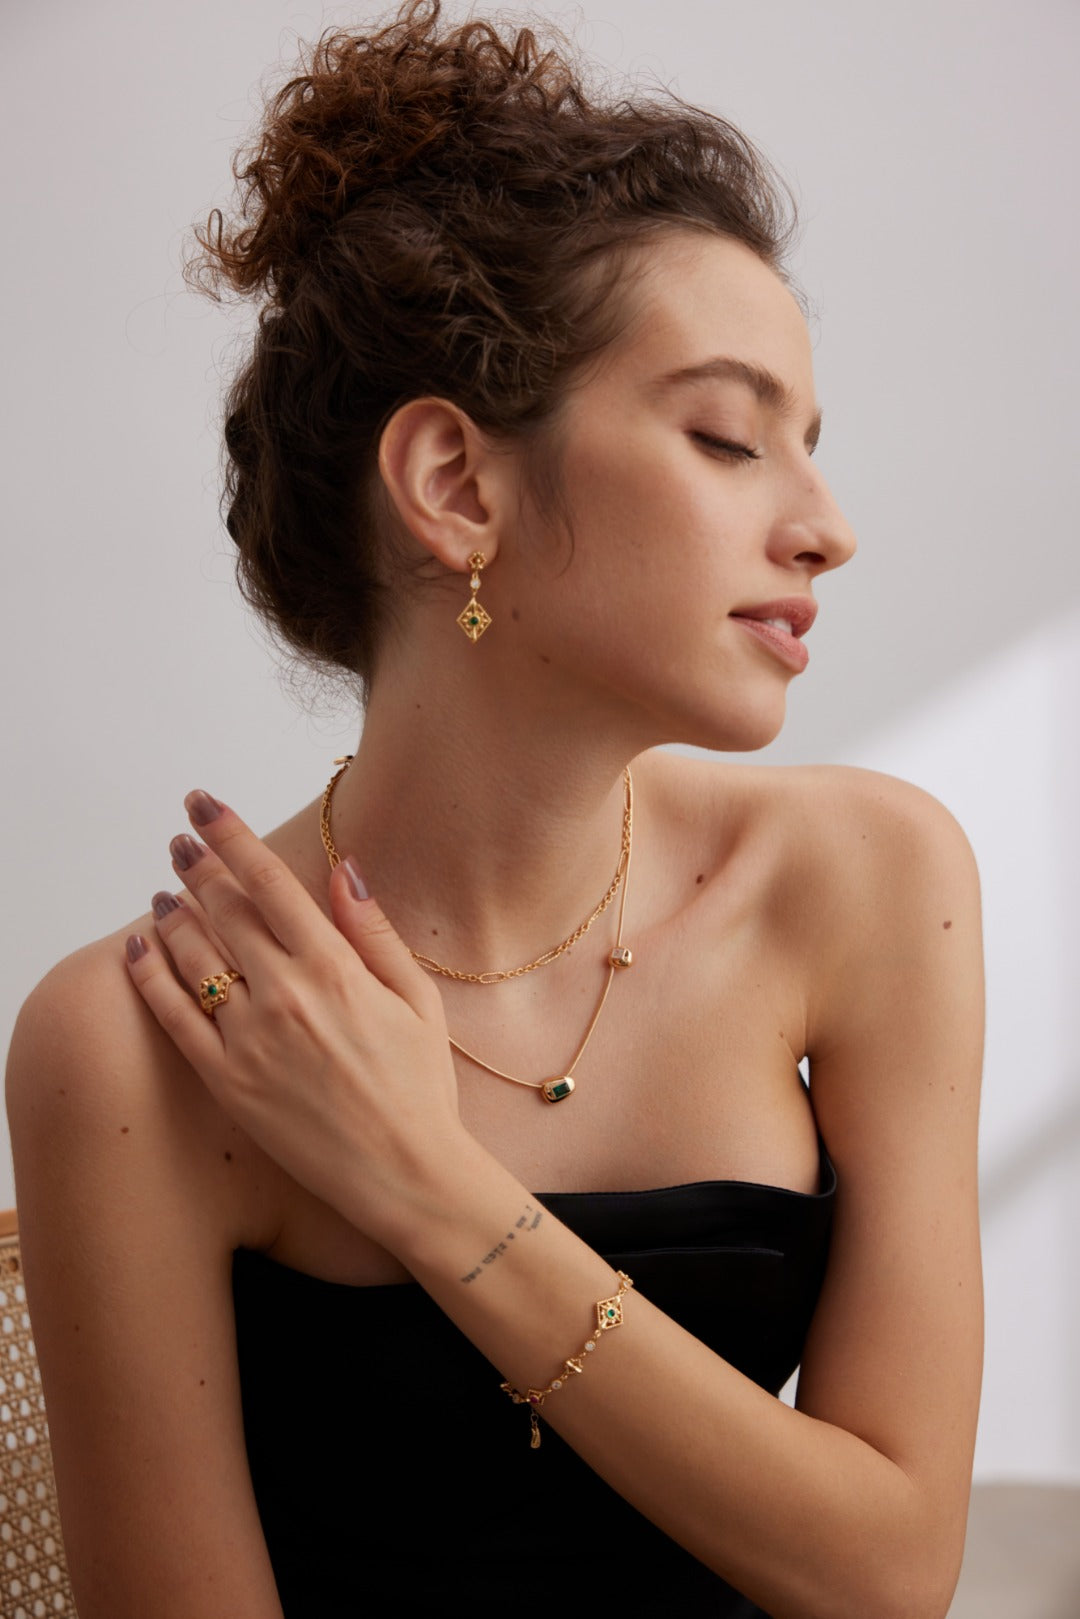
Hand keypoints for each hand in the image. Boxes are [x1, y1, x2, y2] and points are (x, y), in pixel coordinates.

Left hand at [124, 790, 461, 1241]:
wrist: (404, 1172)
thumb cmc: (419, 1085)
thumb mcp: (416, 997)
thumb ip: (373, 931)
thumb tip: (343, 869)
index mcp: (334, 967)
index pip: (268, 881)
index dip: (231, 834)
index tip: (205, 805)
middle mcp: (284, 994)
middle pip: (223, 909)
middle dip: (196, 865)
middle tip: (180, 840)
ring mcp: (249, 1038)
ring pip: (192, 955)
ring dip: (171, 912)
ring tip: (164, 888)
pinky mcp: (226, 1080)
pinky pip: (174, 1017)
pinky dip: (150, 977)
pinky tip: (138, 949)